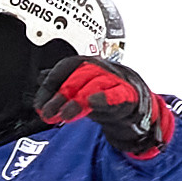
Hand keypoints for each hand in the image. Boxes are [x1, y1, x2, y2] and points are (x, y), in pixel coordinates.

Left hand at [33, 56, 168, 153]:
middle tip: (48, 112)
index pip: (68, 66)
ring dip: (77, 100)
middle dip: (60, 94)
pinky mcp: (130, 97)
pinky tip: (91, 103)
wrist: (141, 113)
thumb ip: (64, 83)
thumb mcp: (84, 90)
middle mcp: (104, 69)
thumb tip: (40, 76)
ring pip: (96, 82)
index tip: (40, 104)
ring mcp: (118, 81)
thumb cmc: (111, 98)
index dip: (51, 84)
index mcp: (92, 65)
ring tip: (65, 115)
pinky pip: (117, 94)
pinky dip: (104, 97)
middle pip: (80, 73)